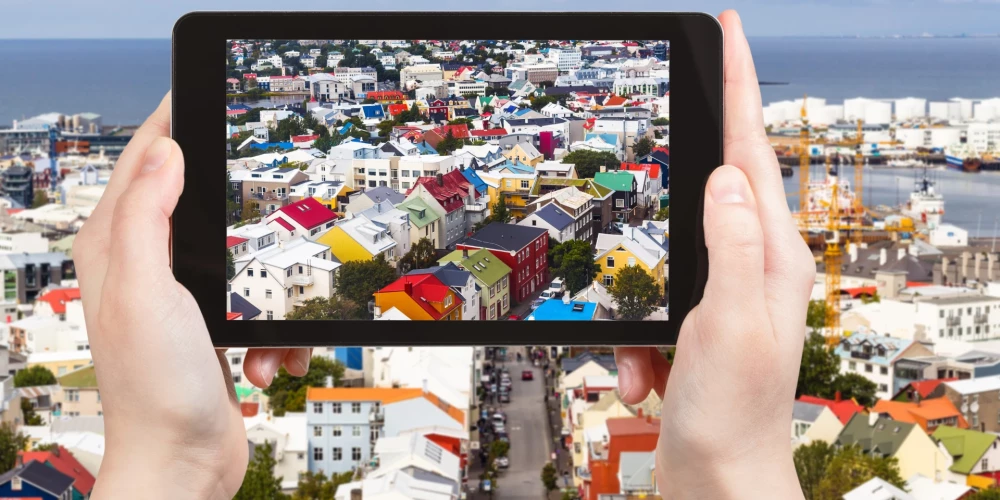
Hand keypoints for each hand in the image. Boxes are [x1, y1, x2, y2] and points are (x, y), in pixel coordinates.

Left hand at [75, 92, 311, 498]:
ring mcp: (183, 299)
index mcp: (117, 247)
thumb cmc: (155, 389)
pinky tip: (264, 363)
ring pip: (244, 257)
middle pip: (200, 203)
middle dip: (242, 214)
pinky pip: (262, 306)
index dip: (173, 123)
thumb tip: (166, 151)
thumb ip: (148, 215)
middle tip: (269, 210)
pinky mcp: (216, 328)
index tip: (207, 94)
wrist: (183, 464)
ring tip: (259, 333)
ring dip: (268, 293)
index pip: (143, 161)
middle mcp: (146, 267)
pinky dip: (274, 334)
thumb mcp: (148, 290)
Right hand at [614, 11, 814, 499]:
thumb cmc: (735, 415)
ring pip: (661, 257)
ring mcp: (722, 296)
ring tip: (645, 367)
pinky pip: (644, 310)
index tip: (728, 32)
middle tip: (669, 121)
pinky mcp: (691, 325)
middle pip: (710, 189)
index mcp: (771, 257)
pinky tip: (642, 382)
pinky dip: (632, 346)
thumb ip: (730, 245)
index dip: (740, 87)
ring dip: (638, 313)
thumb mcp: (728, 323)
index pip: (752, 153)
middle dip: (680, 171)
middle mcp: (753, 268)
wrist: (719, 482)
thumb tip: (725, 175)